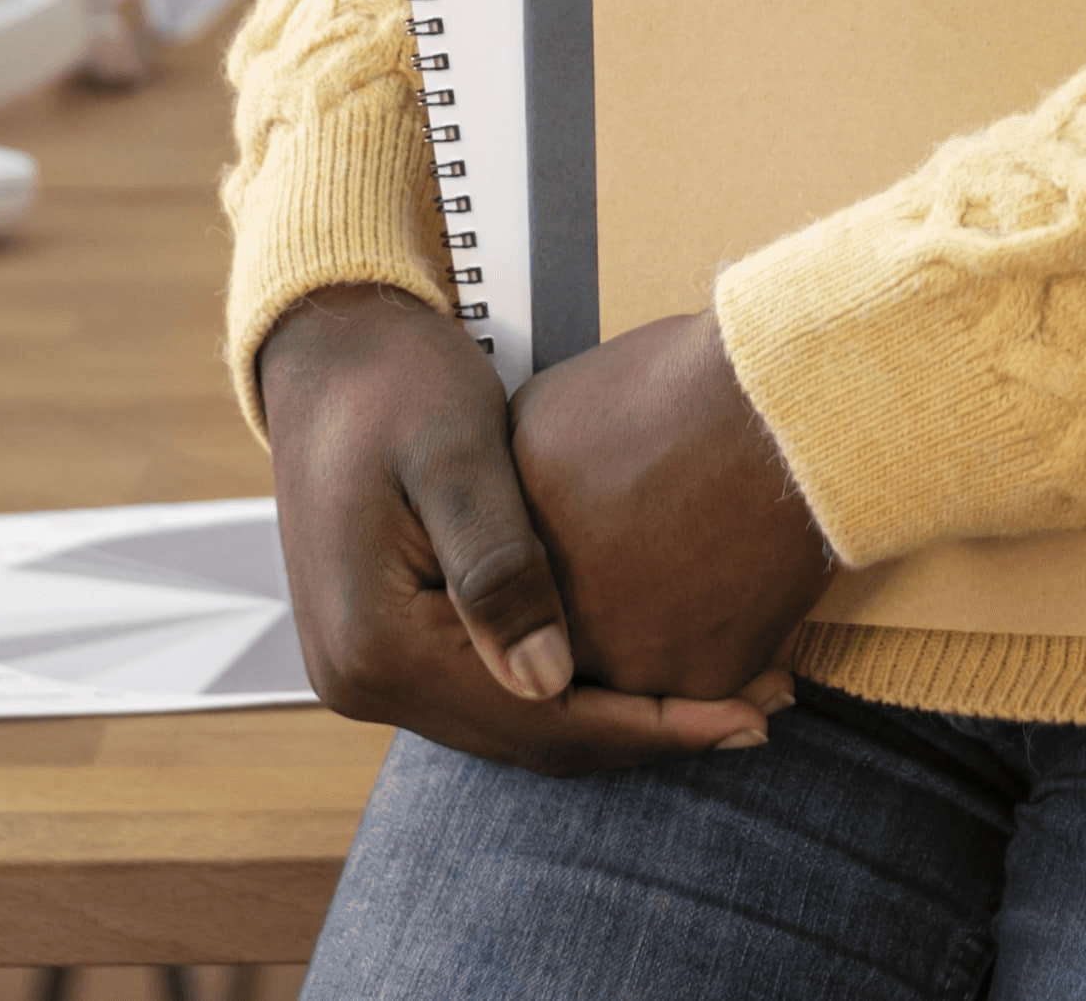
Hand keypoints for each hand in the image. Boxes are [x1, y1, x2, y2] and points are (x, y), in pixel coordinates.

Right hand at [259, 284, 792, 771]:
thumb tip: (548, 679)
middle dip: (646, 729)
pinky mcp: (395, 643)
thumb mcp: (455, 452)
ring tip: (721, 695)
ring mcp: (374, 668)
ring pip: (516, 722)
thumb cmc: (393, 377)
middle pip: (528, 738)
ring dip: (615, 713)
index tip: (745, 715)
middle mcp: (364, 681)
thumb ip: (498, 565)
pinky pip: (497, 688)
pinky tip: (636, 663)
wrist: (328, 347)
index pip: (533, 720)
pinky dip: (573, 684)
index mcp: (376, 646)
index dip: (648, 725)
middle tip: (758, 709)